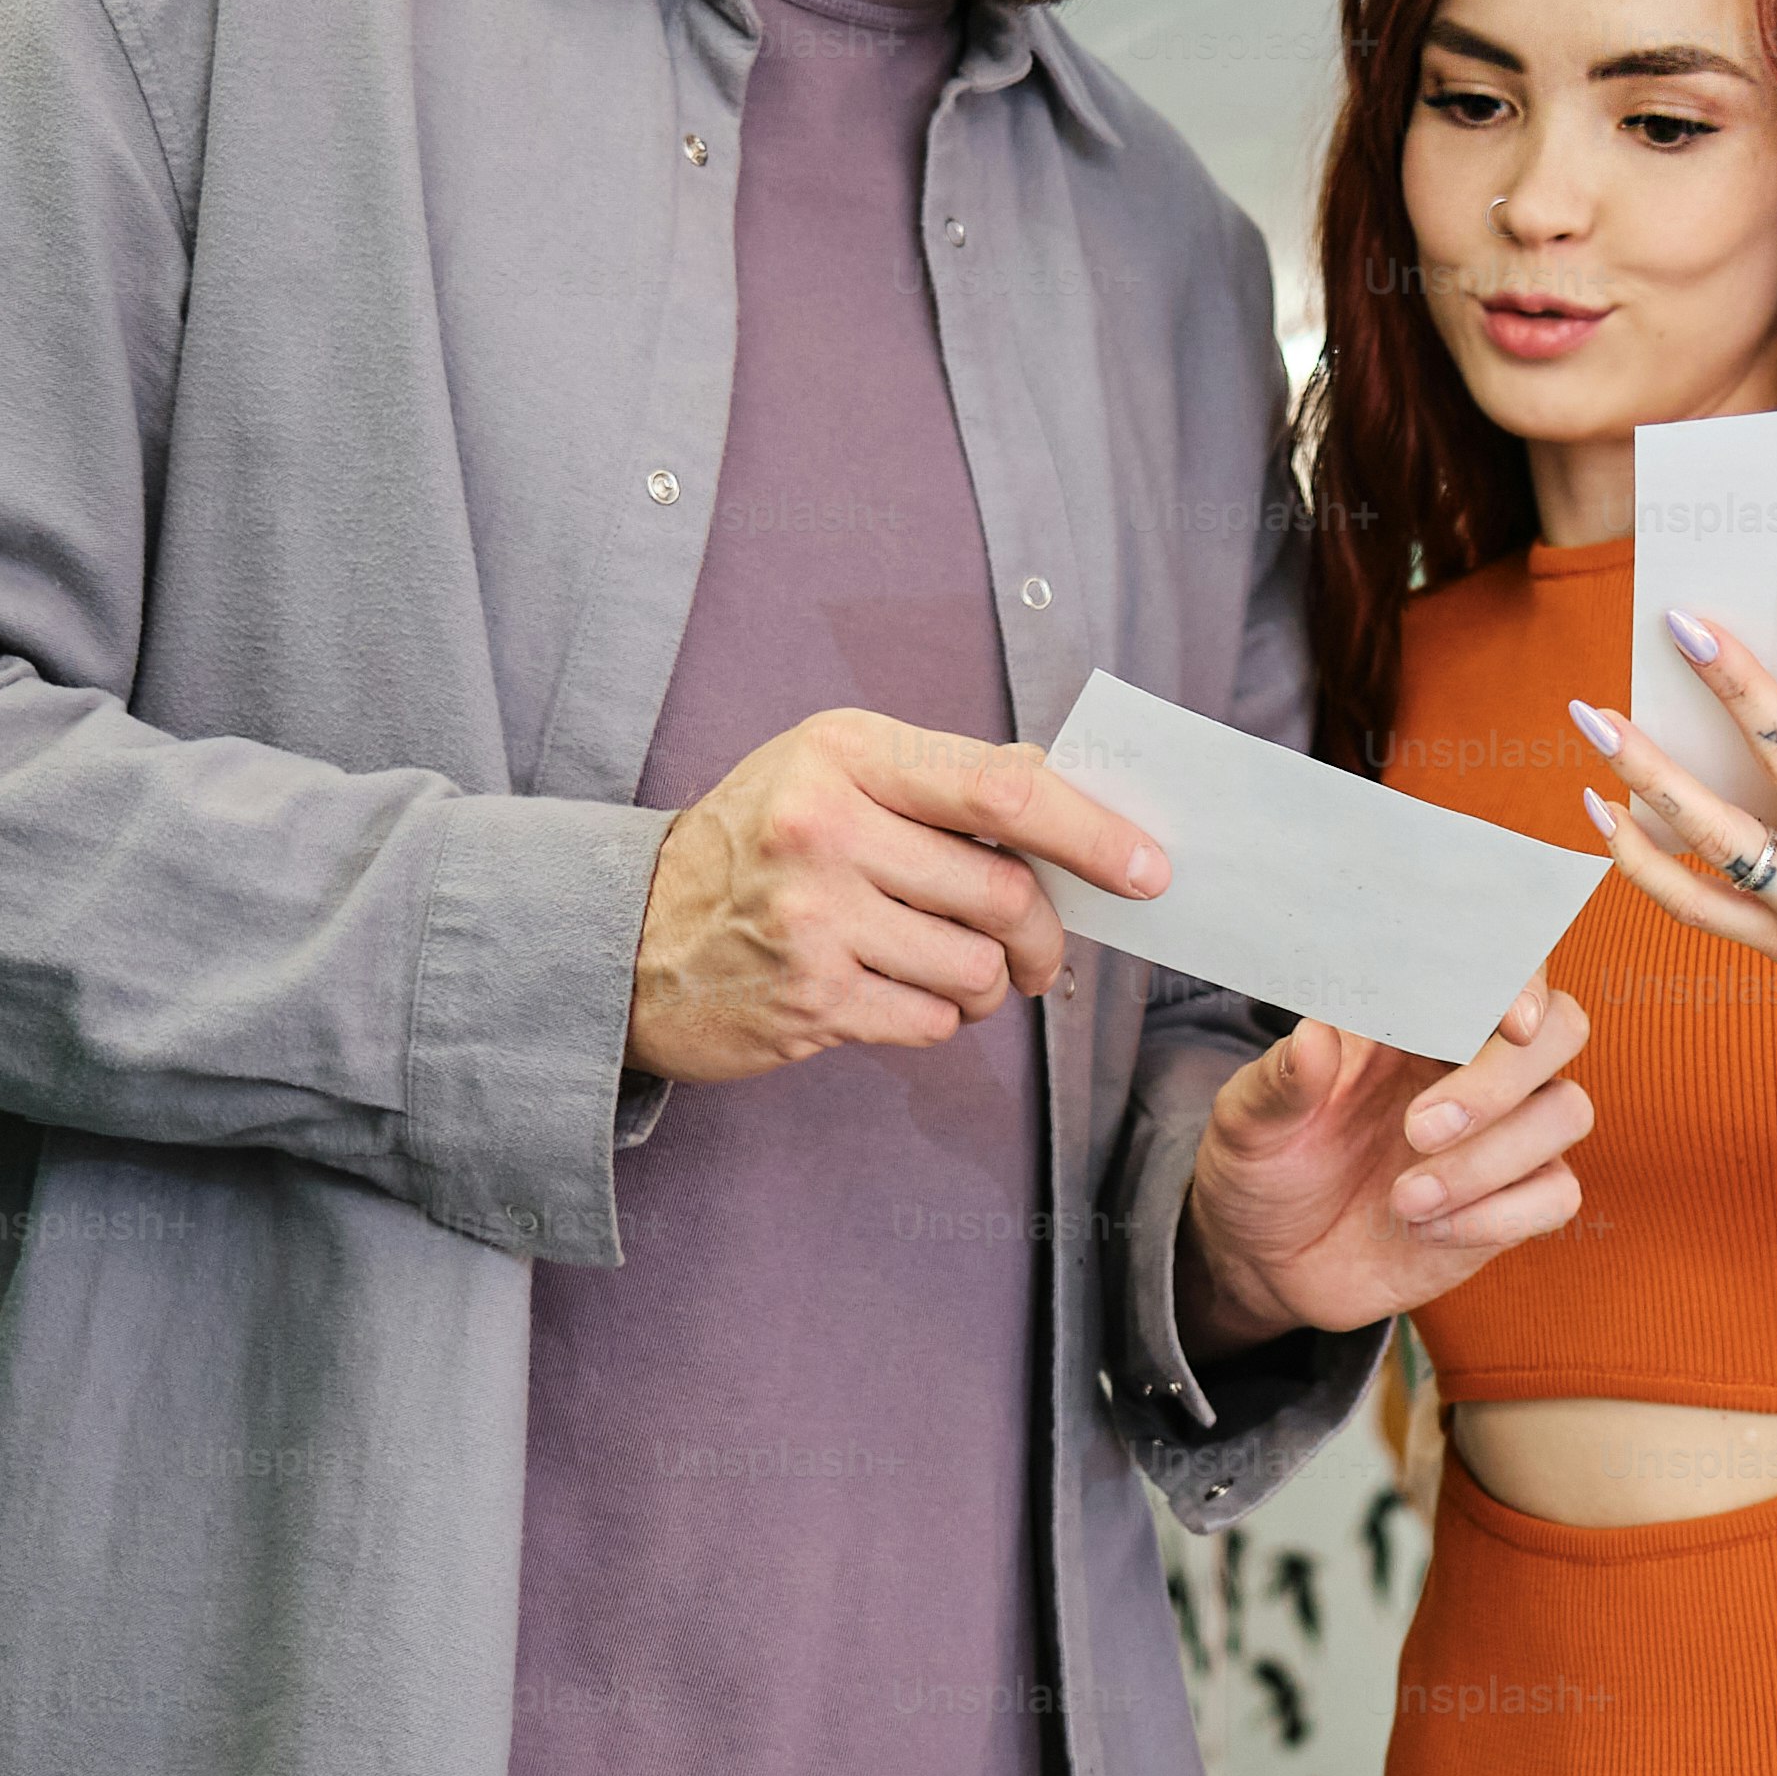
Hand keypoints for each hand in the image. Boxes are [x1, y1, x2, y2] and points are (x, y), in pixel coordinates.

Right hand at [626, 709, 1166, 1084]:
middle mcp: (826, 827)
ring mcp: (813, 919)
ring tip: (952, 973)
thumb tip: (1070, 789)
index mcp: (846, 752)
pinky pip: (933, 1022)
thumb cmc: (756, 846)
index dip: (1093, 834)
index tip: (1150, 868)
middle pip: (1006, 893)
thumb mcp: (834, 773)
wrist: (626, 936)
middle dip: (1046, 935)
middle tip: (1042, 953)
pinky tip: (895, 994)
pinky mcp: (809, 1000)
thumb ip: (946, 778)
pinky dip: (937, 1018)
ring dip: (990, 986)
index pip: (1003, 792)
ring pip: (979, 969)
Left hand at [1180, 977, 1594, 1349]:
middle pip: (1560, 1029)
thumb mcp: (1248, 1121)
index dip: (1520, 981)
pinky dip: (1499, 1216)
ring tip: (1402, 1200)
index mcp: (1418, 1019)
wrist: (1269, 1261)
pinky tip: (1428, 1230)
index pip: (1501, 968)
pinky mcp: (1514, 1202)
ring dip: (1488, 1160)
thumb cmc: (1266, 1164)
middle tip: (1418, 1128)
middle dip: (1502, 1079)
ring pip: (1566, 1111)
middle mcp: (1474, 1063)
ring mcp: (1503, 1133)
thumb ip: (1281, 1080)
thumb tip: (1314, 1036)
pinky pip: (1557, 1195)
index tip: (1507, 1020)